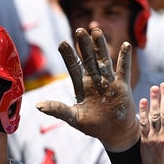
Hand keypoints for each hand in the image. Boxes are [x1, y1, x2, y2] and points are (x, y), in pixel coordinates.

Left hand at [36, 28, 136, 151]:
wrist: (114, 133)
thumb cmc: (93, 126)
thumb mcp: (74, 118)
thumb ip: (58, 110)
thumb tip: (38, 106)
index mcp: (81, 86)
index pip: (73, 67)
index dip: (68, 55)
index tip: (62, 43)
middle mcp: (94, 80)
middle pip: (88, 59)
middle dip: (84, 45)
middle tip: (80, 30)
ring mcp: (108, 81)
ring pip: (104, 60)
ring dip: (100, 46)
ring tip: (96, 30)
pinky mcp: (122, 86)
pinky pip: (123, 69)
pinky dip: (124, 58)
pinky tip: (125, 45)